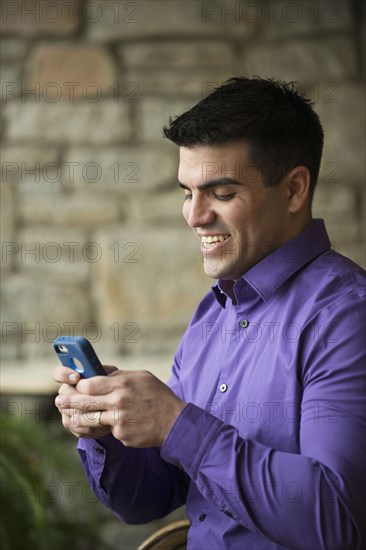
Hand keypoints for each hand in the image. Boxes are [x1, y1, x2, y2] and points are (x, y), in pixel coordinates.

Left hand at [55, 369, 185, 446]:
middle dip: (68, 402)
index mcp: (122, 384)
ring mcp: (119, 420)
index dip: (79, 386)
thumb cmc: (157, 395)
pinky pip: (108, 430)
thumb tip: (99, 373)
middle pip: (84, 403)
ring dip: (78, 418)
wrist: (174, 422)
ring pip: (91, 420)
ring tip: (70, 416)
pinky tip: (117, 423)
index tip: (76, 386)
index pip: (89, 384)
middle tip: (58, 400)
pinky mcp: (121, 435)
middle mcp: (118, 402)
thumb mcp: (141, 377)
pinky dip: (109, 427)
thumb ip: (119, 376)